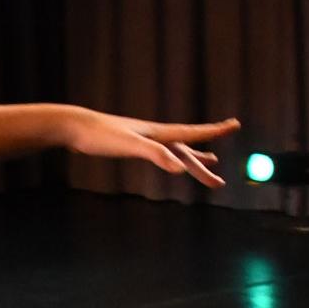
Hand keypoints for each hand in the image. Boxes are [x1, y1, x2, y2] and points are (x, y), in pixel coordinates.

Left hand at [63, 111, 238, 186]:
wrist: (72, 127)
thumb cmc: (100, 135)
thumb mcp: (130, 146)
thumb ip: (156, 155)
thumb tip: (180, 169)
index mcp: (157, 133)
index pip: (193, 132)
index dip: (215, 131)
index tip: (235, 124)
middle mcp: (153, 135)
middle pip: (185, 152)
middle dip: (202, 167)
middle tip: (220, 184)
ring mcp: (142, 140)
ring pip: (174, 152)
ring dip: (192, 159)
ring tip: (210, 161)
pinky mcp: (130, 145)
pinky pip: (159, 153)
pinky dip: (170, 158)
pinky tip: (169, 160)